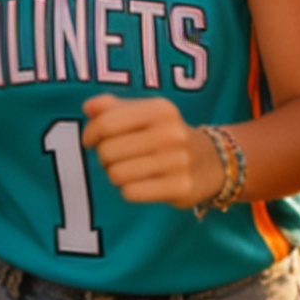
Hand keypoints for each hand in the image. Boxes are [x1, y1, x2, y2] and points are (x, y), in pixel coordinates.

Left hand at [81, 95, 222, 207]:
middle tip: (118, 157)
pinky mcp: (180, 187)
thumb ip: (113, 106)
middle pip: (108, 151)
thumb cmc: (167, 134)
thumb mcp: (145, 113)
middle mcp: (171, 133)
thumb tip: (88, 108)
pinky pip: (131, 193)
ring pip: (117, 174)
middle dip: (105, 157)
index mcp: (160, 109)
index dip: (91, 134)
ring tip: (130, 170)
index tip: (91, 140)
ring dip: (115, 175)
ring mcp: (178, 161)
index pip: (106, 123)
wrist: (211, 161)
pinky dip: (129, 190)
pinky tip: (142, 184)